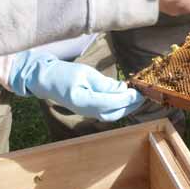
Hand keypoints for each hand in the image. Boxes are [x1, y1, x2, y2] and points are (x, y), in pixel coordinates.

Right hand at [8, 51, 143, 121]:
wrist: (46, 79)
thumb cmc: (64, 73)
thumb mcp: (86, 73)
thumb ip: (105, 83)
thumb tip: (123, 90)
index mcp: (82, 101)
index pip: (110, 103)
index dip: (126, 99)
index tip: (138, 92)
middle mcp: (85, 111)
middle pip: (113, 113)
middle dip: (130, 106)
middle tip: (143, 95)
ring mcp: (87, 112)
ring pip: (112, 115)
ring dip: (126, 107)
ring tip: (138, 97)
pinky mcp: (88, 110)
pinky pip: (107, 112)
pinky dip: (119, 106)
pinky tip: (126, 98)